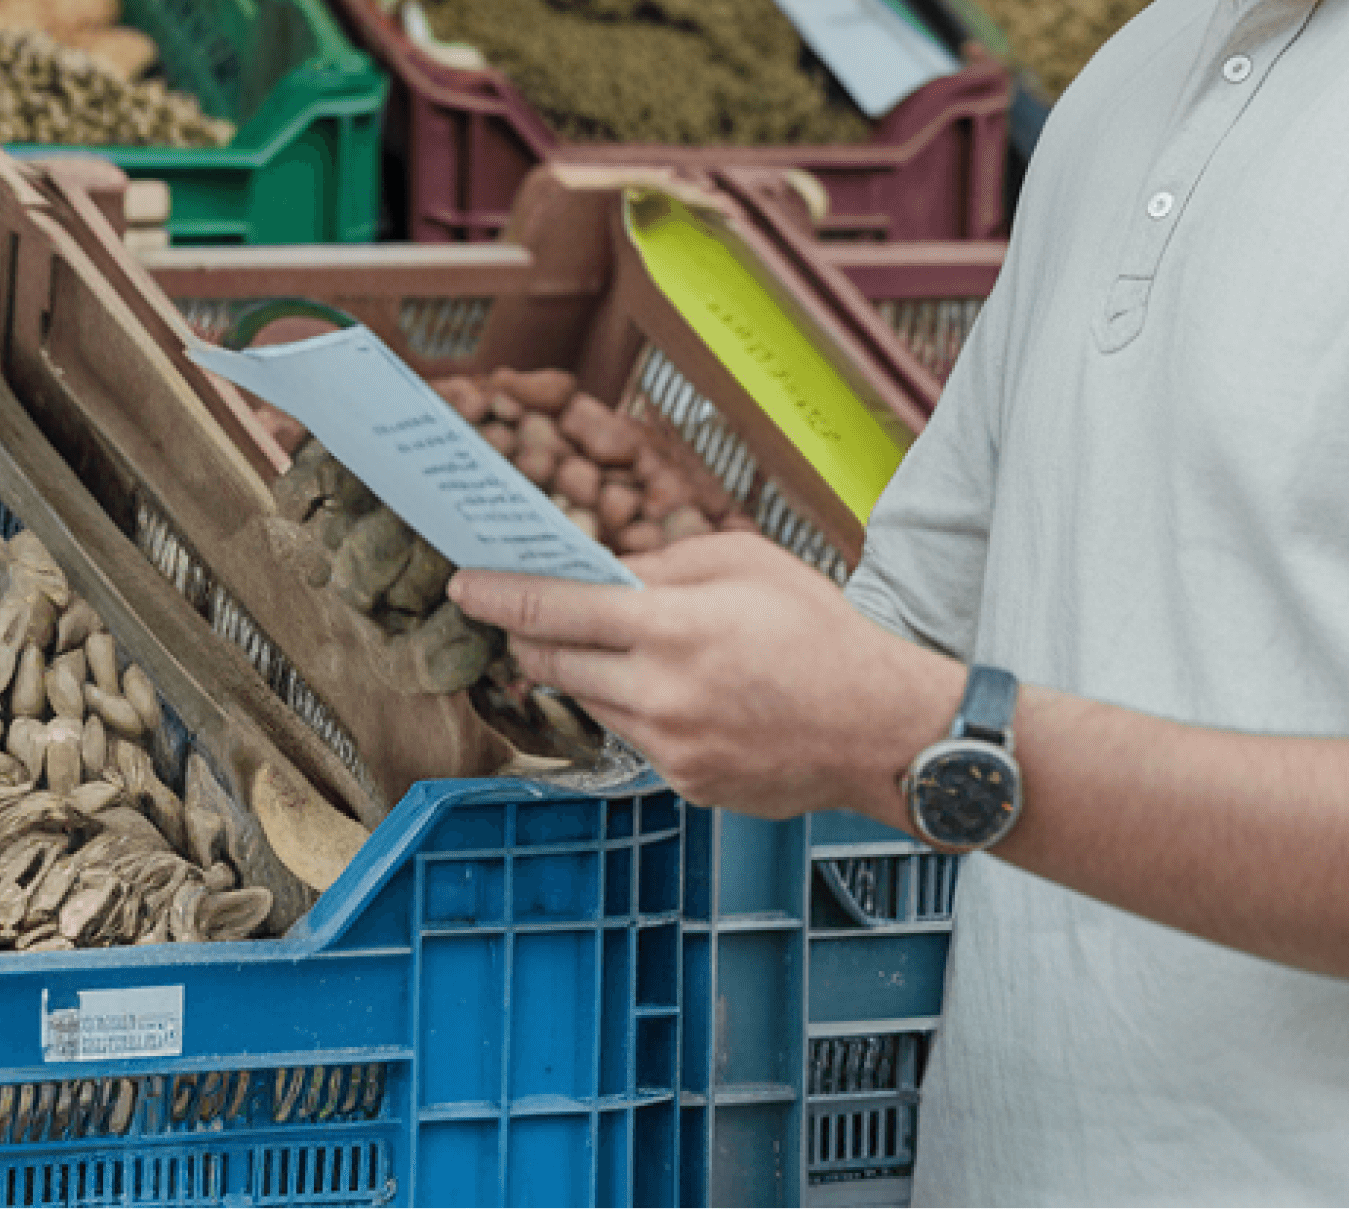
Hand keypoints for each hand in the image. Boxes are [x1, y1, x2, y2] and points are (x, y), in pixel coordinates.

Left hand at [450, 532, 961, 820]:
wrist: (882, 732)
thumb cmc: (822, 634)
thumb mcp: (747, 563)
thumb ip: (665, 565)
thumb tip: (602, 574)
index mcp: (674, 628)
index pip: (554, 609)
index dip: (499, 595)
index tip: (466, 583)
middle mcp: (661, 695)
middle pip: (552, 662)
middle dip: (530, 634)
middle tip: (528, 613)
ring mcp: (670, 749)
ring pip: (589, 703)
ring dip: (589, 672)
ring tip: (631, 649)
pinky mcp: (685, 785)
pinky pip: (635, 740)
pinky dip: (639, 710)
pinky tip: (685, 694)